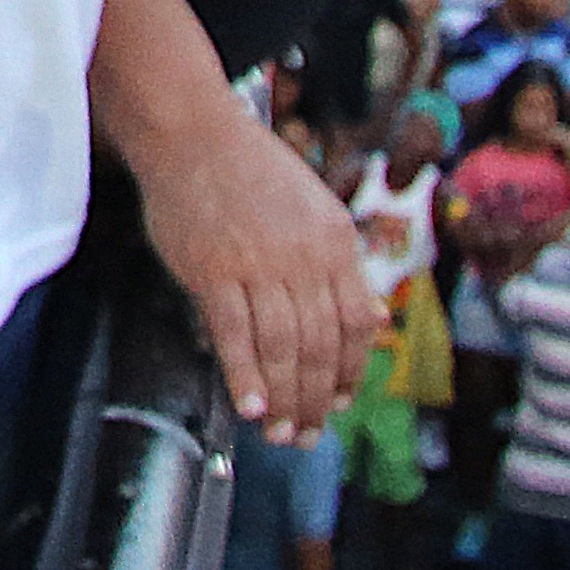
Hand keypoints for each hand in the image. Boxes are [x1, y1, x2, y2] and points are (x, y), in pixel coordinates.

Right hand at [129, 104, 373, 432]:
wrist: (193, 133)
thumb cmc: (250, 172)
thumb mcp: (316, 211)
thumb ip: (342, 268)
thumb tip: (376, 318)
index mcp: (336, 243)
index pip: (356, 324)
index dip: (350, 372)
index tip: (338, 404)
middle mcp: (305, 257)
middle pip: (320, 345)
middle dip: (315, 400)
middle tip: (306, 436)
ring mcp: (259, 263)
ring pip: (282, 347)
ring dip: (284, 399)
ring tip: (279, 433)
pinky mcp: (213, 269)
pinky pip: (235, 333)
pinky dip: (244, 375)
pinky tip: (250, 406)